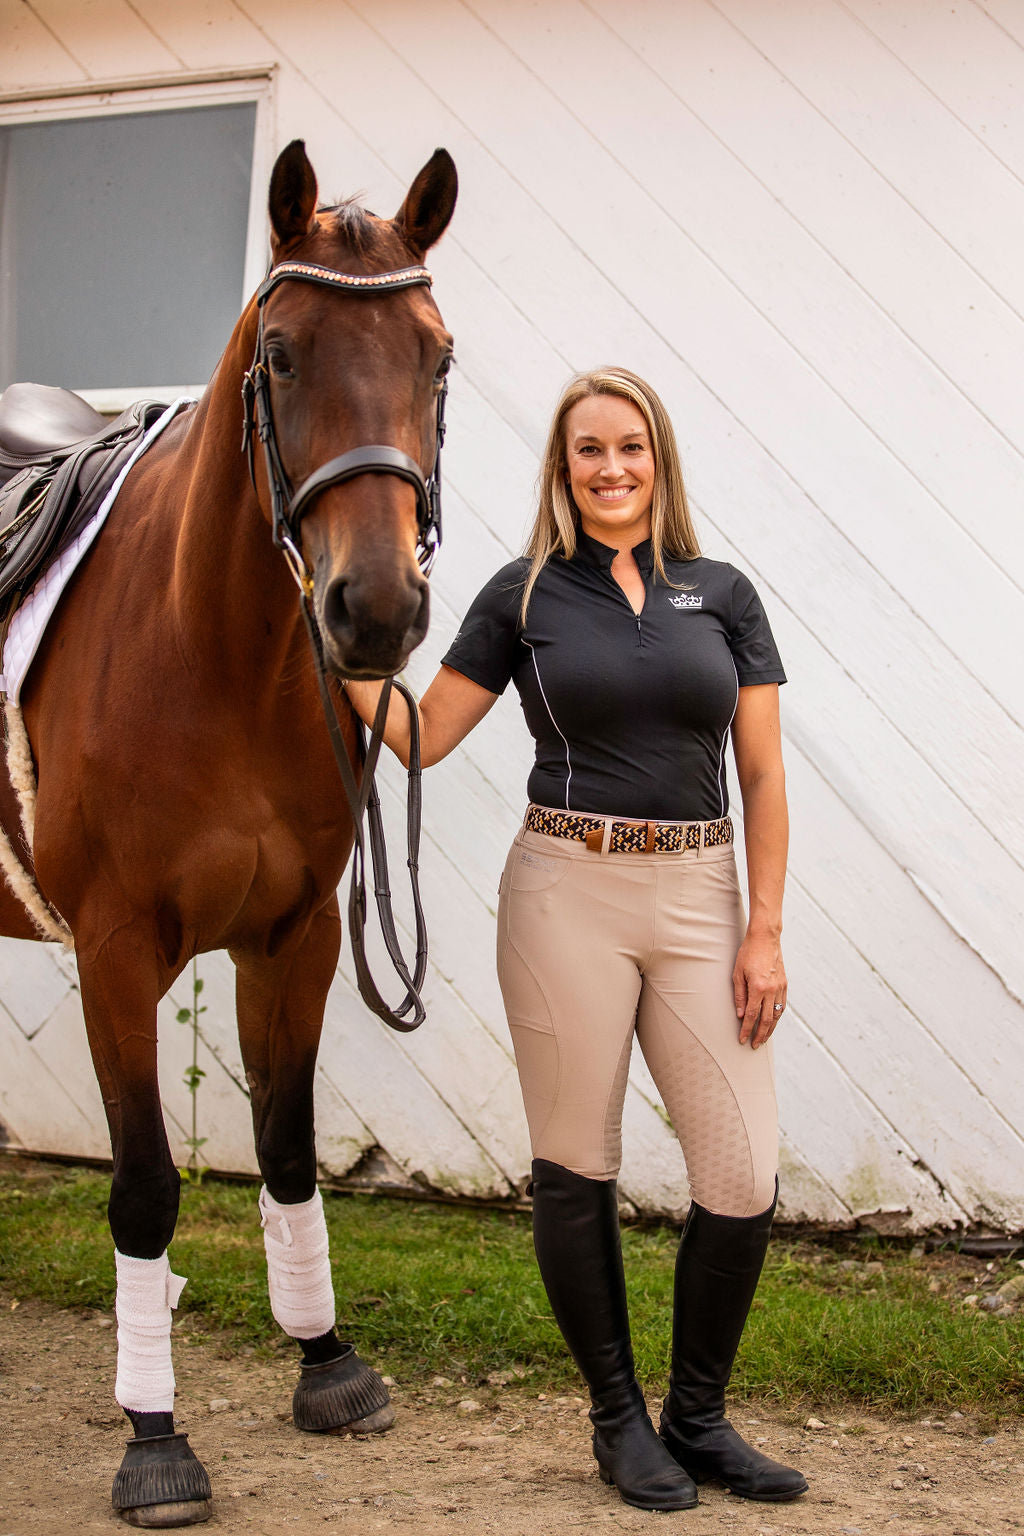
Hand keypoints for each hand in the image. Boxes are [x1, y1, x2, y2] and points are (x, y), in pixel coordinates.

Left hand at [733, 932, 786, 1048]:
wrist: (765, 938)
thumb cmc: (748, 954)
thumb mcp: (737, 973)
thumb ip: (739, 995)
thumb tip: (739, 1014)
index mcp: (758, 988)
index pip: (751, 1015)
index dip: (746, 1030)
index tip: (742, 1040)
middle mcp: (771, 990)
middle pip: (766, 1019)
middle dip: (760, 1034)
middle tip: (754, 1045)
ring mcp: (780, 988)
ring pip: (777, 1015)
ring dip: (771, 1029)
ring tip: (764, 1038)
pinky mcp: (785, 985)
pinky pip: (782, 1005)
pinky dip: (778, 1016)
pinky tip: (773, 1022)